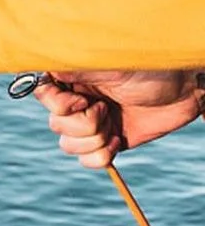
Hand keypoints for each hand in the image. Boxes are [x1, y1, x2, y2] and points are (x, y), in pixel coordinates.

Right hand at [33, 71, 201, 168]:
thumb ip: (74, 69)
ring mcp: (91, 122)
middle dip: (85, 125)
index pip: (41, 95)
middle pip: (56, 125)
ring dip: (94, 141)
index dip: (59, 105)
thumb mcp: (110, 65)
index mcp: (71, 77)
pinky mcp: (108, 141)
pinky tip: (119, 140)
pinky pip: (87, 160)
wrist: (185, 89)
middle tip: (107, 109)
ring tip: (114, 126)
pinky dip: (101, 156)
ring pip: (69, 145)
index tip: (85, 101)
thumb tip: (44, 70)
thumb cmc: (149, 68)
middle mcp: (76, 100)